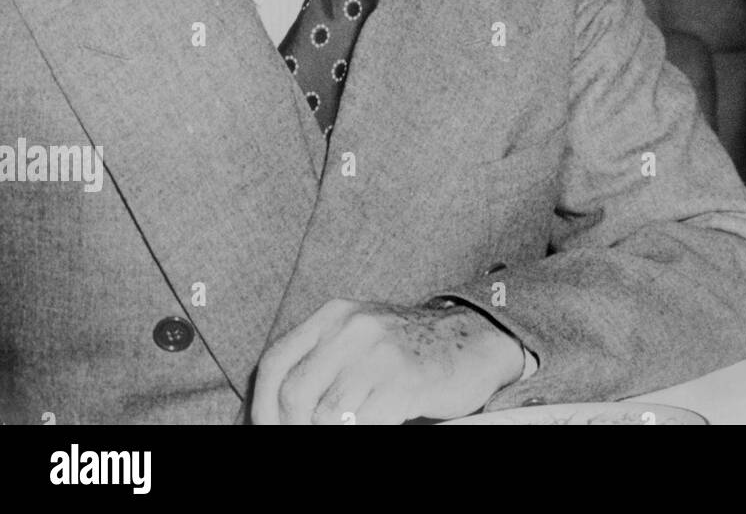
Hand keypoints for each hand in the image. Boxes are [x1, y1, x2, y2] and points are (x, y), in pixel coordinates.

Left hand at [251, 298, 525, 424]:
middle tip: (304, 439)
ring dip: (330, 431)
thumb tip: (269, 410)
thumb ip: (320, 364)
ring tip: (349, 426)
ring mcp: (380, 354)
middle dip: (292, 428)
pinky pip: (361, 425)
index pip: (276, 361)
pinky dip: (361, 432)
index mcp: (335, 315)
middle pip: (294, 394)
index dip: (261, 406)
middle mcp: (353, 328)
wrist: (474, 342)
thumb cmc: (408, 351)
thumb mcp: (359, 341)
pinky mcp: (404, 383)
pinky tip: (375, 425)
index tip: (266, 429)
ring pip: (325, 416)